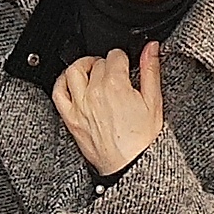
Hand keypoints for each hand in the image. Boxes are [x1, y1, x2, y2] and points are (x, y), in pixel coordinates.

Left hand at [53, 43, 166, 178]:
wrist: (130, 165)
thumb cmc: (143, 140)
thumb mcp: (154, 102)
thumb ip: (151, 71)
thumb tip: (151, 48)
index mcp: (115, 85)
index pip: (115, 55)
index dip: (123, 58)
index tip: (126, 65)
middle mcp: (94, 93)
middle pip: (96, 63)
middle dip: (107, 64)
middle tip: (116, 73)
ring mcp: (80, 106)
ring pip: (74, 71)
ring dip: (84, 66)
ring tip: (94, 70)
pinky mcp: (71, 118)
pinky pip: (59, 93)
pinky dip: (63, 82)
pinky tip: (73, 82)